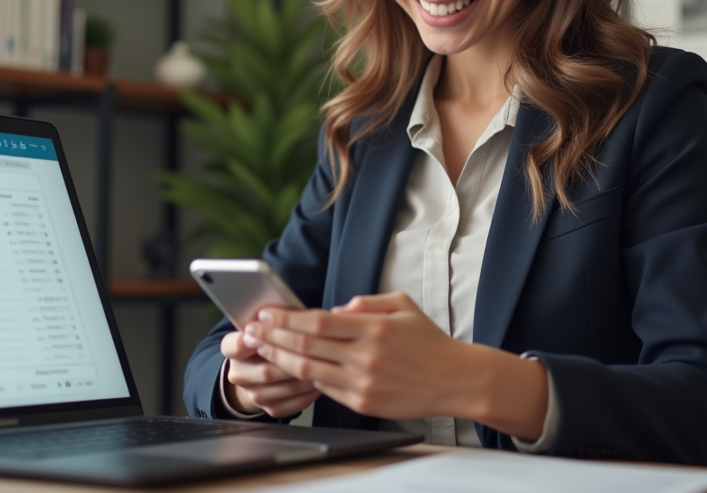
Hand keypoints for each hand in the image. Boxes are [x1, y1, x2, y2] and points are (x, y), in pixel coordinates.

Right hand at [219, 327, 320, 418]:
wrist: (261, 371)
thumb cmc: (269, 340)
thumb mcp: (266, 324)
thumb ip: (276, 318)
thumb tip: (295, 313)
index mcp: (232, 348)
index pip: (234, 346)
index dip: (247, 341)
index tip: (257, 332)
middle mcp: (238, 374)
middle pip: (267, 370)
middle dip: (294, 360)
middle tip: (316, 350)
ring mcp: (254, 394)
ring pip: (286, 387)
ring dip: (308, 377)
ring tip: (327, 365)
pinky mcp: (270, 408)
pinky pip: (295, 403)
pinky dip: (311, 392)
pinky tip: (322, 380)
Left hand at [243, 292, 475, 420]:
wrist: (455, 380)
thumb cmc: (428, 340)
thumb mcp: (402, 306)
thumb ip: (366, 302)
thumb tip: (334, 309)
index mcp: (373, 329)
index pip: (317, 321)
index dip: (286, 318)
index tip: (265, 313)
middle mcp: (365, 357)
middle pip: (306, 346)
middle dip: (272, 337)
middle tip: (250, 330)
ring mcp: (363, 383)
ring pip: (309, 371)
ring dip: (280, 359)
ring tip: (261, 349)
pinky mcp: (364, 403)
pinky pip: (326, 389)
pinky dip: (305, 377)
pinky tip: (290, 368)